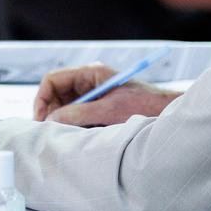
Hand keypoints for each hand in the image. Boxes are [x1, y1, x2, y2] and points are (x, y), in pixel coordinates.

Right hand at [34, 64, 178, 126]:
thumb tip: (50, 121)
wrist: (170, 116)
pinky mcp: (99, 112)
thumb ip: (78, 113)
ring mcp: (93, 98)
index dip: (42, 98)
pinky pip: (78, 119)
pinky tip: (83, 137)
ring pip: (65, 110)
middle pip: (56, 96)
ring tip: (70, 135)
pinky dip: (76, 128)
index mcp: (90, 73)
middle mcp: (89, 84)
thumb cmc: (144, 106)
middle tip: (50, 132)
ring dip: (64, 122)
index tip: (41, 119)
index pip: (53, 80)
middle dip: (51, 113)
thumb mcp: (109, 110)